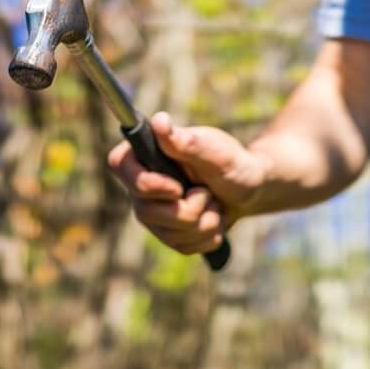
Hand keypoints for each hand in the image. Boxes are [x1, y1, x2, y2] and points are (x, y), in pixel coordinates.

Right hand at [107, 112, 266, 254]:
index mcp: (148, 154)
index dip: (146, 184)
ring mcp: (153, 212)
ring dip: (204, 222)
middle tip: (208, 192)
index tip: (177, 188)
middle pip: (146, 212)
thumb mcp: (215, 151)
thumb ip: (187, 141)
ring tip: (214, 203)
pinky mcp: (168, 234)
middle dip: (189, 209)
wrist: (249, 189)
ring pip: (169, 234)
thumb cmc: (232, 163)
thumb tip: (159, 121)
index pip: (119, 165)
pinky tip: (214, 220)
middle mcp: (142, 185)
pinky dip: (207, 237)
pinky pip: (183, 247)